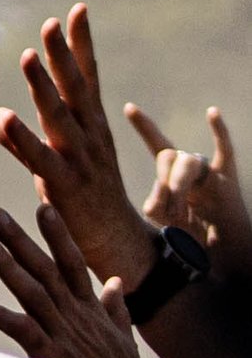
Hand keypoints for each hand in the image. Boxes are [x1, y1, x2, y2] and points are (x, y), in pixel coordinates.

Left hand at [0, 5, 158, 292]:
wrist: (113, 240)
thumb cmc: (81, 197)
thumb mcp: (53, 161)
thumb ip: (24, 138)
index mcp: (89, 125)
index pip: (86, 77)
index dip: (81, 45)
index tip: (76, 9)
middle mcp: (88, 136)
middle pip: (75, 88)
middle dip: (64, 54)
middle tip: (53, 21)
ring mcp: (79, 159)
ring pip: (59, 117)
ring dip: (43, 86)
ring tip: (28, 56)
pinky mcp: (64, 184)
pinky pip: (40, 157)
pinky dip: (22, 137)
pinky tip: (4, 117)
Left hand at [0, 204, 155, 357]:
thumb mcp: (122, 335)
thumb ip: (114, 306)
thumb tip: (114, 281)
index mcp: (89, 306)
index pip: (72, 262)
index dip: (58, 234)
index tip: (44, 207)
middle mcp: (74, 313)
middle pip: (45, 268)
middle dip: (21, 239)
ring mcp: (62, 331)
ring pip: (32, 290)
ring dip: (8, 265)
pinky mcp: (50, 353)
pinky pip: (22, 330)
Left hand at [127, 102, 251, 278]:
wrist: (222, 252)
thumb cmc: (193, 235)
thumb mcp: (165, 220)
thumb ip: (156, 205)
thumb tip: (154, 195)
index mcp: (175, 173)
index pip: (157, 143)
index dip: (145, 124)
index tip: (129, 105)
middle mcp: (192, 167)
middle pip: (168, 154)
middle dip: (164, 182)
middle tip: (169, 212)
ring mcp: (210, 172)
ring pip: (187, 160)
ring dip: (178, 185)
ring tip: (179, 212)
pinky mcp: (227, 179)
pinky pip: (225, 150)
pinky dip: (219, 131)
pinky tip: (211, 112)